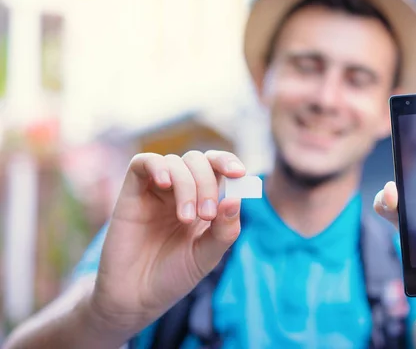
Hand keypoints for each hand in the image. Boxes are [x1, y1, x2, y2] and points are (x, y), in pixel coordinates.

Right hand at [90, 150, 245, 335]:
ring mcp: (157, 190)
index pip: (219, 167)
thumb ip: (225, 230)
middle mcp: (182, 190)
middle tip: (206, 215)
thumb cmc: (174, 275)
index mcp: (205, 200)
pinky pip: (144, 162)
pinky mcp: (133, 192)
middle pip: (199, 161)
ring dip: (187, 185)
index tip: (239, 173)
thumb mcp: (207, 256)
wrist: (136, 297)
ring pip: (176, 162)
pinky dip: (158, 166)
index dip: (229, 162)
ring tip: (185, 219)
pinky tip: (165, 184)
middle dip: (208, 184)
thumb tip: (235, 199)